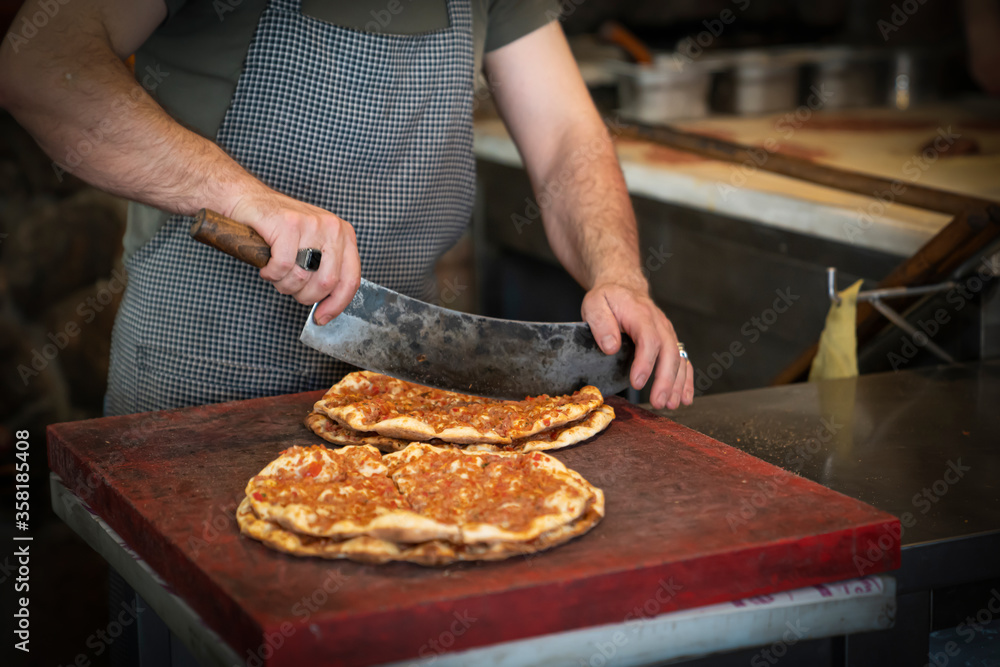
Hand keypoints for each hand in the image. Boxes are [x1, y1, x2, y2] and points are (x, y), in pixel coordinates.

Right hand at [227, 188, 360, 324]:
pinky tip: (267, 266)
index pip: (351, 279)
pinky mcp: (289, 224)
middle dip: (305, 295)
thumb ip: (325, 271)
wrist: (250, 202)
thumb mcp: (313, 247)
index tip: (322, 317)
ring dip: (284, 284)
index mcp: (344, 236)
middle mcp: (333, 228)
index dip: (337, 304)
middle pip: (327, 282)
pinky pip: (282, 266)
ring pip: (302, 276)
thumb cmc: (280, 230)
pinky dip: (270, 273)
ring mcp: (312, 224)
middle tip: (291, 289)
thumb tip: (328, 308)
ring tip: (276, 274)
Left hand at [582, 281, 693, 409]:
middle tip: (658, 401)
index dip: (645, 363)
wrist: (624, 287)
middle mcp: (659, 323)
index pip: (648, 339)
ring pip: (678, 358)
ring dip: (676, 384)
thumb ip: (601, 324)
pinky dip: (685, 380)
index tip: (637, 383)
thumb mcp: (595, 304)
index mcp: (640, 314)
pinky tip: (684, 398)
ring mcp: (667, 332)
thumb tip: (611, 347)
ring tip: (670, 404)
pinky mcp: (669, 341)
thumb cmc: (608, 298)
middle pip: (669, 352)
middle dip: (665, 380)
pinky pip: (682, 360)